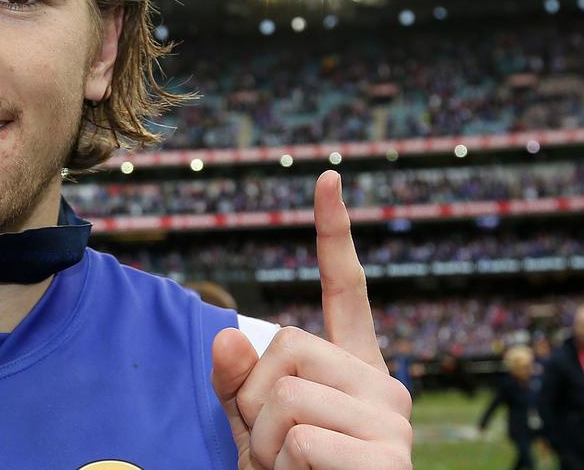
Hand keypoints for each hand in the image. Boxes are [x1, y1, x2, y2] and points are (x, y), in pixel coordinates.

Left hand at [211, 170, 412, 468]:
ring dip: (263, 442)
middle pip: (284, 347)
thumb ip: (235, 382)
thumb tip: (226, 333)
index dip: (333, 234)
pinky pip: (297, 440)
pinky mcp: (388, 458)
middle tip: (273, 445)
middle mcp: (382, 384)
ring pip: (283, 396)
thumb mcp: (250, 430)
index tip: (327, 177)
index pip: (344, 290)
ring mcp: (391, 421)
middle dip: (253, 400)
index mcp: (352, 370)